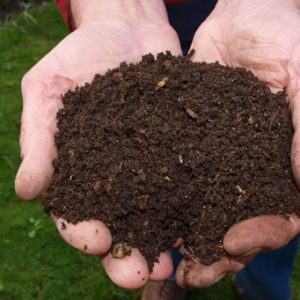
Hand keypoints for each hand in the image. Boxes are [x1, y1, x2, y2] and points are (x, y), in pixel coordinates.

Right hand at [15, 0, 180, 288]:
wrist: (125, 30)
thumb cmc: (79, 56)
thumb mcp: (47, 89)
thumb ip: (38, 138)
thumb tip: (28, 190)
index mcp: (79, 169)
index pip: (76, 212)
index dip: (83, 232)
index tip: (97, 241)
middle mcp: (116, 176)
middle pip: (119, 224)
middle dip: (127, 254)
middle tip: (139, 275)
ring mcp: (150, 165)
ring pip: (154, 214)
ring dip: (162, 242)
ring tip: (172, 264)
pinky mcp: (178, 150)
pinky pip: (186, 182)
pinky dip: (192, 205)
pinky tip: (202, 222)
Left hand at [176, 0, 299, 287]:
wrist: (248, 18)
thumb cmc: (288, 40)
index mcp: (283, 168)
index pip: (278, 219)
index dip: (258, 237)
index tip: (231, 243)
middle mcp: (248, 171)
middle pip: (233, 225)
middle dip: (213, 252)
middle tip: (188, 273)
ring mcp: (216, 160)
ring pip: (199, 208)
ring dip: (181, 234)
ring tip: (159, 256)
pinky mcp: (186, 144)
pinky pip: (171, 175)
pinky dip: (158, 197)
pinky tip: (139, 213)